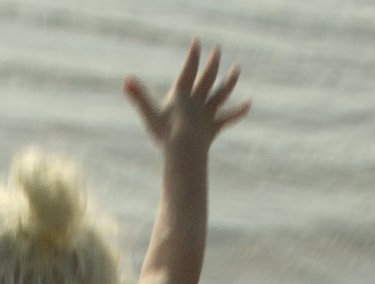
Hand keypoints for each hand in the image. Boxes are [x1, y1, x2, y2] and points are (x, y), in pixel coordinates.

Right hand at [124, 40, 249, 152]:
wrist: (184, 150)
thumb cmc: (165, 134)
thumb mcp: (149, 115)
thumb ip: (138, 96)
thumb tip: (126, 80)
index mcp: (182, 95)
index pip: (189, 70)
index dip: (193, 55)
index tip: (198, 42)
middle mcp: (197, 101)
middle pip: (207, 78)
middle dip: (212, 63)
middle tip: (217, 50)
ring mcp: (206, 114)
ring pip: (221, 94)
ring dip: (229, 81)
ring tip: (236, 70)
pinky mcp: (213, 128)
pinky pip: (227, 118)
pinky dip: (238, 112)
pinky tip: (248, 105)